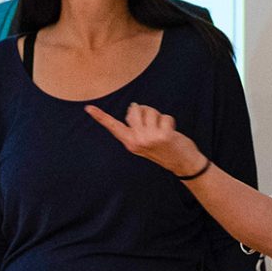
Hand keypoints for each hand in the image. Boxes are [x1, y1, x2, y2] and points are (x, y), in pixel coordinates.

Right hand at [85, 102, 205, 177]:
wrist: (182, 164)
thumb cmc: (165, 149)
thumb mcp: (146, 140)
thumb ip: (138, 126)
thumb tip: (134, 107)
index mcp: (130, 143)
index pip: (113, 127)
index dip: (100, 117)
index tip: (88, 107)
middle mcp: (137, 142)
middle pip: (134, 110)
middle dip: (146, 112)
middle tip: (155, 126)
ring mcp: (149, 139)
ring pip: (150, 111)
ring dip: (159, 117)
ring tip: (163, 130)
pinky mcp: (163, 136)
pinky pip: (164, 116)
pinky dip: (170, 121)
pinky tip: (172, 133)